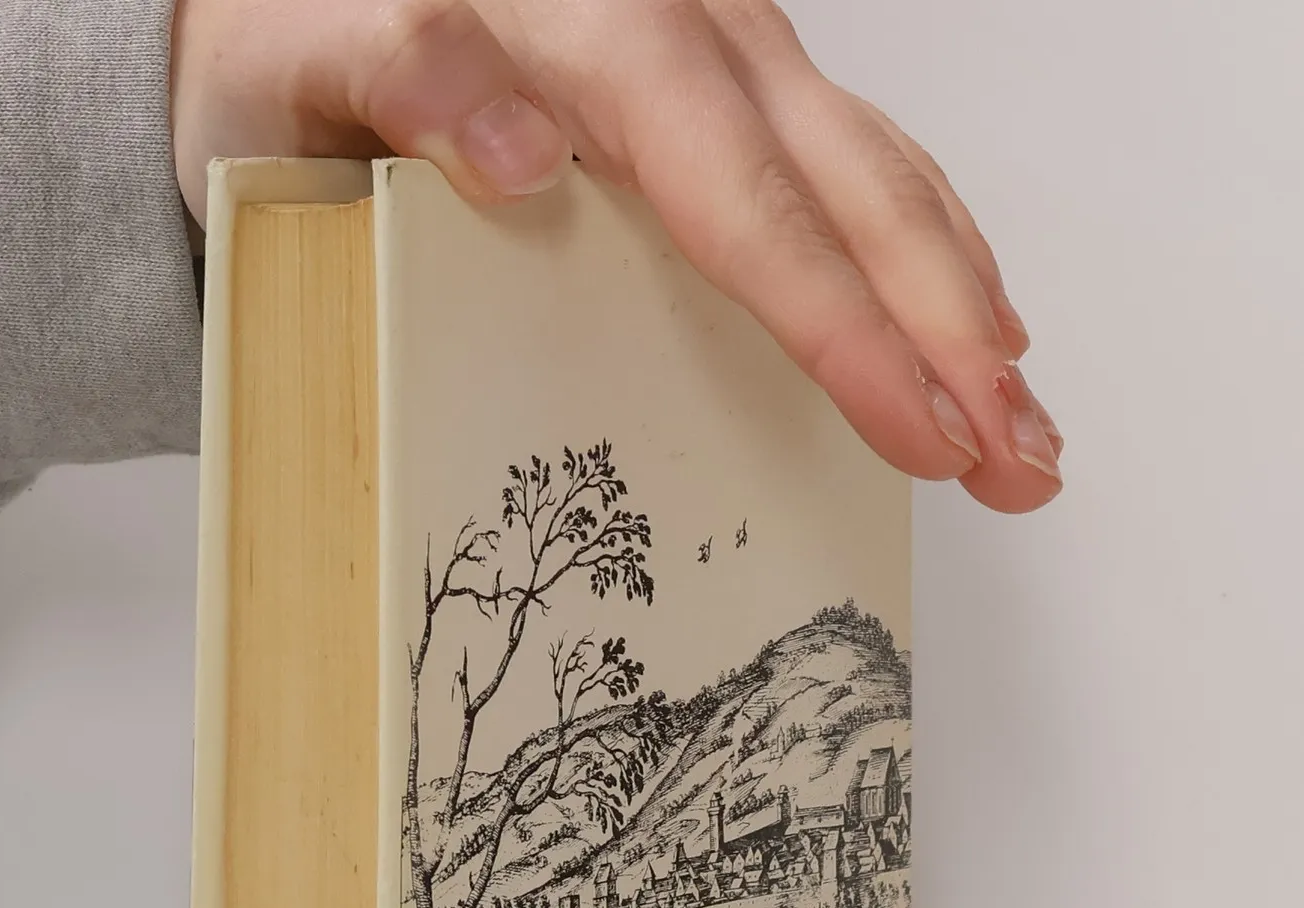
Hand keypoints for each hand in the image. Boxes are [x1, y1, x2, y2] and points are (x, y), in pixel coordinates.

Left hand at [170, 0, 1061, 511]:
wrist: (279, 2)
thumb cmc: (281, 52)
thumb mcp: (296, 62)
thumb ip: (402, 75)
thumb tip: (518, 148)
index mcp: (598, 31)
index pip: (748, 204)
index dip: (846, 327)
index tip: (923, 428)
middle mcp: (686, 28)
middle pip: (850, 192)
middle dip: (950, 338)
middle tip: (1016, 465)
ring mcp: (719, 49)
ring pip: (878, 174)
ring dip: (964, 308)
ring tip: (1023, 433)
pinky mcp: (726, 82)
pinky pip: (851, 162)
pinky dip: (924, 252)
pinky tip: (968, 322)